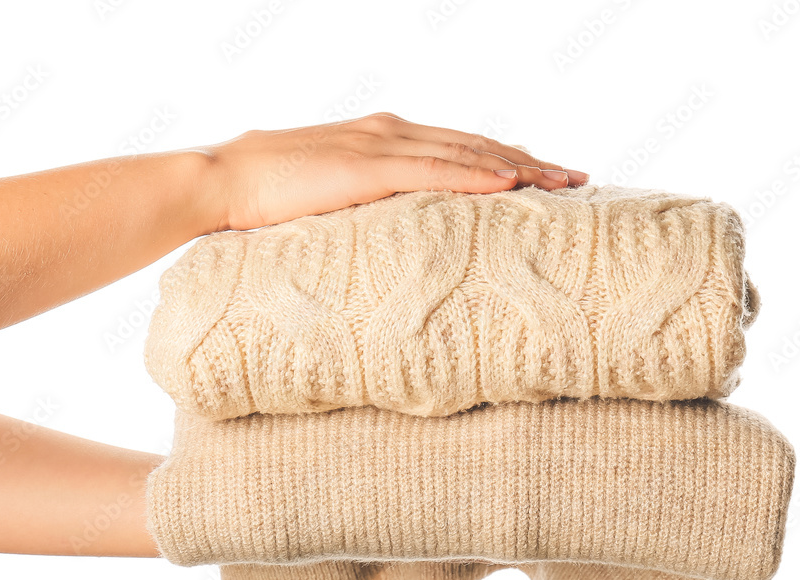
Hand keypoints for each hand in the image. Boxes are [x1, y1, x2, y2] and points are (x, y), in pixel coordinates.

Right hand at [194, 112, 588, 232]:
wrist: (224, 181)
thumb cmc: (268, 195)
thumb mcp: (330, 193)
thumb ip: (365, 200)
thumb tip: (390, 228)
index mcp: (384, 138)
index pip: (459, 146)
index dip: (505, 158)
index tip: (543, 175)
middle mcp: (392, 131)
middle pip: (477, 144)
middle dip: (530, 161)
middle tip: (575, 179)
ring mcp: (382, 144)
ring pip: (467, 152)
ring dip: (520, 166)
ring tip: (562, 183)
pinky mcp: (368, 166)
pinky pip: (435, 170)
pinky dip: (477, 173)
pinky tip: (511, 182)